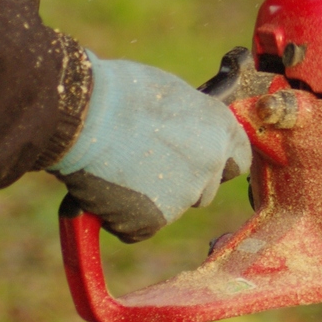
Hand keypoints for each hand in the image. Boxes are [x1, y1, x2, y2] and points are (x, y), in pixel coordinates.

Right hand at [50, 56, 250, 242]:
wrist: (84, 112)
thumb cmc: (120, 93)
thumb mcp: (173, 97)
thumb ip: (189, 124)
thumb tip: (183, 136)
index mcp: (221, 128)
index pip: (237, 160)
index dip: (214, 163)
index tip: (193, 162)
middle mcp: (212, 163)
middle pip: (205, 190)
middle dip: (180, 185)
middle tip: (144, 167)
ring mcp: (185, 194)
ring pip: (171, 209)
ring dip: (149, 200)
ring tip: (117, 170)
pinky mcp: (153, 220)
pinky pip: (137, 228)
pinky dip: (120, 217)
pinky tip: (104, 189)